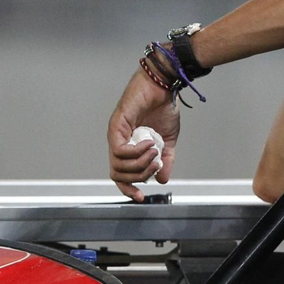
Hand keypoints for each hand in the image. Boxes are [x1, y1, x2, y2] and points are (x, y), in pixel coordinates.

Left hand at [108, 68, 181, 199]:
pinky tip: (149, 143)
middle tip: (156, 166)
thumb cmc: (163, 107)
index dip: (129, 188)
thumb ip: (165, 160)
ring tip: (155, 153)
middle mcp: (118, 142)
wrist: (163, 85)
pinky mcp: (116, 125)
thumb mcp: (168, 140)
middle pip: (118, 174)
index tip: (141, 197)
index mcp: (128, 146)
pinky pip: (120, 150)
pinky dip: (136, 152)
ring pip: (118, 165)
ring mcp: (115, 134)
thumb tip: (161, 179)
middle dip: (139, 176)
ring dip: (139, 164)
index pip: (121, 175)